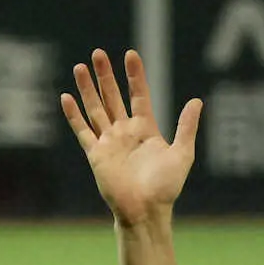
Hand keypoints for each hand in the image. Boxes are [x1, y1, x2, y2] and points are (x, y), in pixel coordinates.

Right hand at [60, 49, 201, 226]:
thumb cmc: (166, 188)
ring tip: (80, 66)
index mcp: (146, 131)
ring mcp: (109, 143)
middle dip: (106, 76)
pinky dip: (74, 115)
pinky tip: (66, 97)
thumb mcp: (182, 155)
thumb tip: (197, 101)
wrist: (146, 211)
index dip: (135, 76)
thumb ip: (186, 127)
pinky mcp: (96, 154)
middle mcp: (126, 133)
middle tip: (98, 53)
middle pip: (113, 98)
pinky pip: (83, 131)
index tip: (131, 55)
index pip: (139, 96)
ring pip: (96, 109)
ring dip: (87, 89)